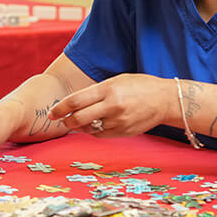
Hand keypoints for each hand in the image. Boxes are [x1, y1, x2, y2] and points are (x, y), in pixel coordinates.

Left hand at [49, 73, 175, 137]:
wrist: (165, 100)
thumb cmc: (139, 86)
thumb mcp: (116, 81)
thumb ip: (96, 92)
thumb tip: (75, 103)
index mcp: (108, 90)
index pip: (76, 101)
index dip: (59, 108)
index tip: (51, 112)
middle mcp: (112, 107)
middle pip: (78, 119)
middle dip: (65, 121)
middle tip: (60, 121)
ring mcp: (118, 121)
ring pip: (88, 129)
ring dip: (79, 127)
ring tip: (76, 122)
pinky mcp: (123, 132)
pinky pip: (101, 135)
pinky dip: (93, 131)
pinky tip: (93, 125)